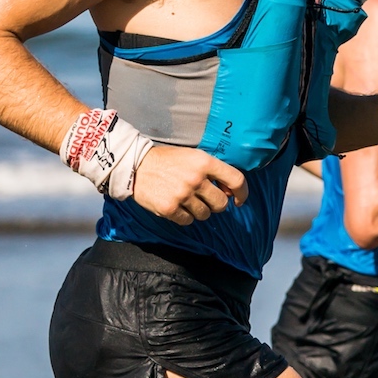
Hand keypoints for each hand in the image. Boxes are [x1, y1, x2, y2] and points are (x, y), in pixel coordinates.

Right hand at [131, 143, 247, 224]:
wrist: (135, 165)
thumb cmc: (168, 161)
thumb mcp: (193, 156)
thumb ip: (212, 171)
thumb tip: (231, 192)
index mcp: (204, 162)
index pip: (236, 180)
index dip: (242, 193)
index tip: (238, 200)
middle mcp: (196, 178)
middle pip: (221, 204)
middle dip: (217, 205)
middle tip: (206, 199)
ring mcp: (182, 194)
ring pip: (205, 215)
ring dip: (199, 211)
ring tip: (187, 200)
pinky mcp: (169, 208)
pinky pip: (188, 221)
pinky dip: (184, 217)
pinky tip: (176, 206)